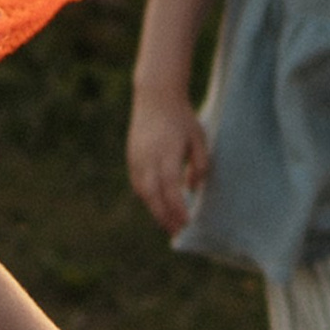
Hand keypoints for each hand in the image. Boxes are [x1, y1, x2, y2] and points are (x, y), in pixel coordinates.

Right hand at [127, 89, 209, 235]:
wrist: (155, 96)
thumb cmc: (182, 118)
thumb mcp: (199, 139)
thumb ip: (199, 165)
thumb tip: (192, 189)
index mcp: (168, 154)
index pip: (171, 190)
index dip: (178, 210)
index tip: (187, 223)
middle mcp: (149, 159)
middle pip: (153, 197)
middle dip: (165, 217)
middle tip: (177, 232)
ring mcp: (137, 159)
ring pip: (143, 193)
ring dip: (155, 210)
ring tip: (168, 223)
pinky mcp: (131, 158)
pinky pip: (137, 184)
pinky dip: (147, 198)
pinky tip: (157, 205)